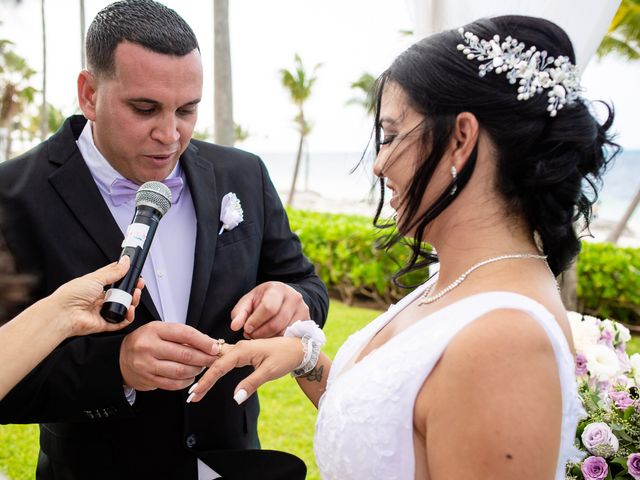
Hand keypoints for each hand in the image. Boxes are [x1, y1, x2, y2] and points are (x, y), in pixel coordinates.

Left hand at [47, 256, 143, 336]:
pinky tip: (130, 309)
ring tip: (135, 295)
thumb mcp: (95, 278)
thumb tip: (125, 261)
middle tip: (139, 285)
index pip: (116, 281)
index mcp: (96, 287)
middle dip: (133, 290)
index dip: (126, 278)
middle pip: (122, 295)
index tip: (135, 274)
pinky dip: (128, 316)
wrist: (63, 313)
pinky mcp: (105, 323)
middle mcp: (100, 299)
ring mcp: (103, 311)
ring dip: (132, 302)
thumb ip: (113, 271)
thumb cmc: (71, 295)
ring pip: (124, 307)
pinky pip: (121, 322)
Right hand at [119, 321, 217, 390]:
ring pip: (180, 371)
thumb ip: (182, 335)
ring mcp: (147, 365)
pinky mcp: (147, 380)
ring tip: (201, 367)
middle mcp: (149, 346)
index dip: (203, 342)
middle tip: (213, 360)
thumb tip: (209, 343)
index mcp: (155, 330)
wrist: (120, 358)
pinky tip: (190, 377)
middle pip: (185, 354)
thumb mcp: (160, 330)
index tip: (215, 347)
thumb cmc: (146, 342)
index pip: (185, 334)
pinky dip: (186, 382)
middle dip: (204, 358)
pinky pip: (173, 384)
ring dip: (196, 370)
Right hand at [187, 337, 302, 403]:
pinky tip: (208, 376)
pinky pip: (225, 360)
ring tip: (196, 391)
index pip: (219, 367)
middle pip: (214, 363)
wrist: (297, 348)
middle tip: (191, 396)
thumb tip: (235, 398)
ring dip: (207, 374)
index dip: (206, 382)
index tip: (196, 394)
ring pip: (218, 361)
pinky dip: (215, 369)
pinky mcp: (243, 353)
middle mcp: (238, 348)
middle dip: (202, 379)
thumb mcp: (269, 372)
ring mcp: (240, 350)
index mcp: (242, 350)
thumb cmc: (285, 357)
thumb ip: (251, 384)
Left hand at [230, 281, 309, 338]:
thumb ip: (239, 312)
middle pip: (276, 323)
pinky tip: (271, 338)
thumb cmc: (263, 300)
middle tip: (251, 335)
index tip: (246, 328)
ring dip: (268, 339)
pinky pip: (291, 337)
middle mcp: (294, 298)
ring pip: (284, 332)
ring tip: (259, 336)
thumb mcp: (249, 301)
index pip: (268, 308)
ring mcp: (303, 310)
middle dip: (260, 333)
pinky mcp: (307, 321)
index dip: (255, 321)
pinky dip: (278, 341)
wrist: (285, 297)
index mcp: (278, 289)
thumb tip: (234, 327)